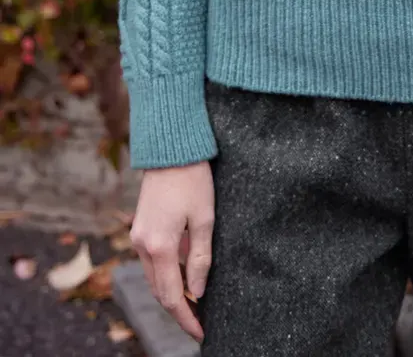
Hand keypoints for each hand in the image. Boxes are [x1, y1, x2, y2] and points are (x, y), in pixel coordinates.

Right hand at [129, 160, 214, 340]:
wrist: (171, 149)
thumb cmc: (193, 179)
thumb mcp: (204, 218)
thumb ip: (200, 258)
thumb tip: (198, 292)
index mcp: (159, 245)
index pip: (171, 295)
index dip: (186, 317)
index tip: (201, 331)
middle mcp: (143, 245)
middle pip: (159, 290)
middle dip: (179, 309)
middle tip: (199, 322)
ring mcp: (138, 236)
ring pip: (154, 277)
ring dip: (172, 292)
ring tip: (195, 303)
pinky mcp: (140, 228)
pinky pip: (152, 261)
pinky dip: (166, 274)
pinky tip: (184, 275)